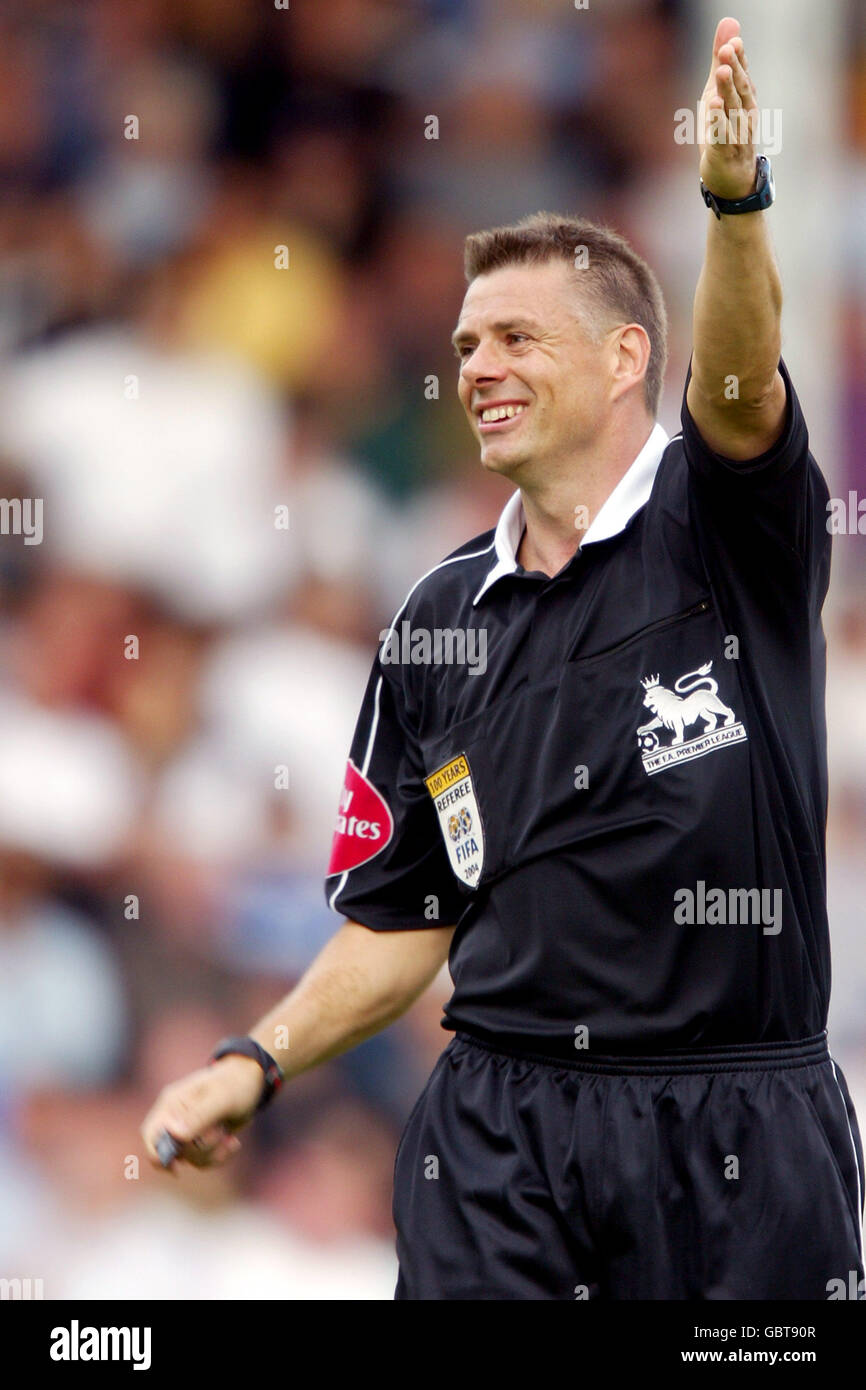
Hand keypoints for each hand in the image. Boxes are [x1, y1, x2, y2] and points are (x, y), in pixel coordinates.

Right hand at [140, 1055, 264, 1170]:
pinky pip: (202, 1160)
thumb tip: (175, 1134)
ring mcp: (187, 1129)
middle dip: (199, 1151)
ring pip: (189, 1159)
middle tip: (219, 1134)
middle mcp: (175, 1117)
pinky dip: (219, 1156)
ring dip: (212, 1154)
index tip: (175, 1166)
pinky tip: (232, 1142)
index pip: (150, 1133)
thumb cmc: (236, 1084)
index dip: (156, 1153)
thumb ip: (198, 1116)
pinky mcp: (200, 1139)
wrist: (252, 1081)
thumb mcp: (222, 1098)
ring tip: (230, 1139)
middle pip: (173, 1152)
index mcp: (172, 1103)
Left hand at [698, 17, 759, 200]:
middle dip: (734, 69)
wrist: (732, 179)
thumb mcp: (720, 92)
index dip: (740, 59)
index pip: (744, 76)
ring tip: (720, 71)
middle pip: (740, 90)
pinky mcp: (723, 153)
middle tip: (726, 49)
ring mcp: (736, 135)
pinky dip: (717, 122)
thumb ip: (722, 60)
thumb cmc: (725, 130)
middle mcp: (744, 116)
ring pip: (732, 111)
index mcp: (745, 100)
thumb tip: (729, 23)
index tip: (734, 41)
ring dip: (726, 91)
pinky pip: (721, 136)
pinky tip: (712, 107)